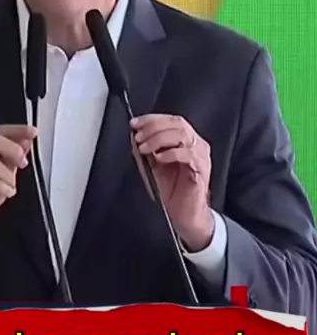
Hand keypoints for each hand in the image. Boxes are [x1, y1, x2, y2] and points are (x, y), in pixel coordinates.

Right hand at [0, 124, 37, 248]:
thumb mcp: (6, 171)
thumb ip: (14, 155)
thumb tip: (26, 141)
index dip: (17, 130)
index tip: (33, 132)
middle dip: (12, 149)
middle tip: (23, 162)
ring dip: (8, 178)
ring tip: (9, 187)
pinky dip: (1, 188)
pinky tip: (5, 192)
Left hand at [130, 114, 213, 251]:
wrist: (185, 215)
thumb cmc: (173, 191)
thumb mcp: (153, 166)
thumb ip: (146, 150)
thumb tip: (134, 135)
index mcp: (186, 141)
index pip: (171, 120)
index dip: (151, 119)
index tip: (135, 123)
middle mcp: (195, 145)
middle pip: (177, 123)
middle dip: (153, 127)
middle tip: (138, 137)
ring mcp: (200, 156)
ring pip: (182, 135)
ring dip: (159, 138)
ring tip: (145, 148)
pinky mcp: (201, 169)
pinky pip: (188, 154)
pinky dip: (171, 153)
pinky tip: (160, 159)